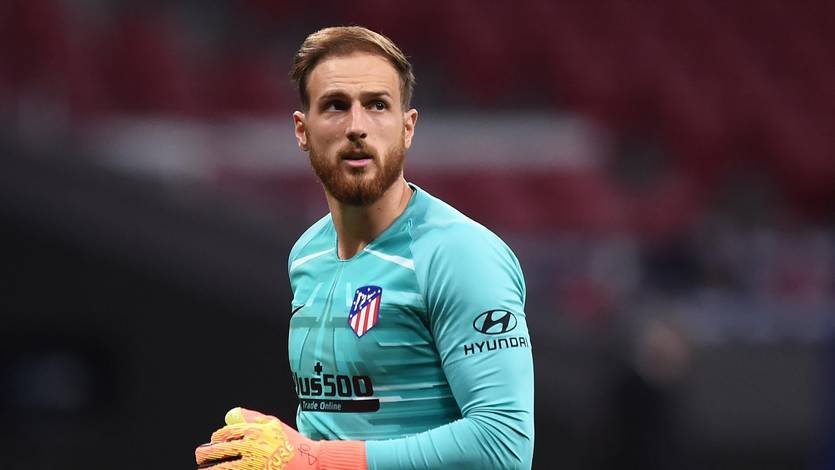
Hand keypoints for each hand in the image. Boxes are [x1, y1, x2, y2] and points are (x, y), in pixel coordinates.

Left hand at [195, 407, 320, 469]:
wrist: (309, 462)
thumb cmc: (290, 443)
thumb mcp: (274, 425)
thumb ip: (254, 418)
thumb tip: (233, 414)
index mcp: (255, 431)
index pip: (226, 433)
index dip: (216, 438)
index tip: (213, 441)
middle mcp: (252, 448)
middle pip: (220, 450)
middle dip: (205, 454)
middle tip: (200, 455)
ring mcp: (254, 465)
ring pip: (223, 468)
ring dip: (210, 469)